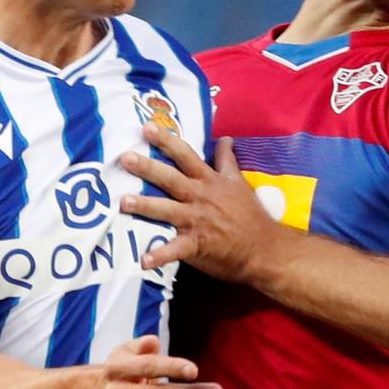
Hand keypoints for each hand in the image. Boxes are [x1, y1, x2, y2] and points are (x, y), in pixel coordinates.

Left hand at [120, 127, 272, 282]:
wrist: (266, 249)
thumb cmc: (251, 216)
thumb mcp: (239, 183)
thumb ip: (227, 161)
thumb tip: (226, 138)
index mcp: (209, 181)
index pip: (186, 156)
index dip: (166, 141)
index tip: (147, 128)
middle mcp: (200, 197)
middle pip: (171, 179)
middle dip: (148, 168)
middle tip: (125, 158)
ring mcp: (198, 221)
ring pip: (167, 210)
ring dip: (145, 206)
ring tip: (123, 202)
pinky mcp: (198, 245)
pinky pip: (175, 250)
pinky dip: (160, 256)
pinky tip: (143, 260)